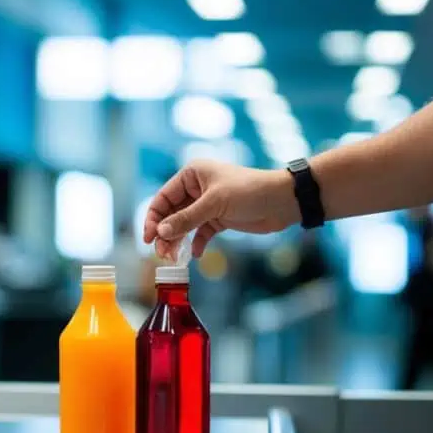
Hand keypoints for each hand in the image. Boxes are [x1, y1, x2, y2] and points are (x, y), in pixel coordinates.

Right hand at [143, 161, 300, 258]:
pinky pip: (200, 233)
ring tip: (173, 258)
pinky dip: (196, 243)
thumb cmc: (250, 191)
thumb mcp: (214, 204)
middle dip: (165, 234)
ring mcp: (207, 205)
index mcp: (192, 175)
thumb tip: (161, 233)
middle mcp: (196, 188)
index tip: (149, 238)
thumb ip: (186, 219)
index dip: (153, 218)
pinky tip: (195, 255)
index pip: (163, 198)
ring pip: (183, 225)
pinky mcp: (218, 218)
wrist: (283, 201)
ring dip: (177, 241)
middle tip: (161, 253)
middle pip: (171, 214)